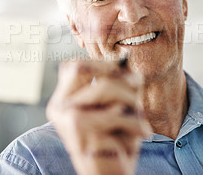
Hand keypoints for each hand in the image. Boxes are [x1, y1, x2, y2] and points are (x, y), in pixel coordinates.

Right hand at [46, 60, 150, 174]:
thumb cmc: (116, 141)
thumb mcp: (119, 106)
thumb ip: (120, 84)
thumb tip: (126, 61)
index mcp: (63, 100)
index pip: (74, 67)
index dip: (101, 63)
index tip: (126, 71)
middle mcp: (59, 107)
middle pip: (84, 69)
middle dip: (116, 75)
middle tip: (138, 83)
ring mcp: (66, 118)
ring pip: (103, 87)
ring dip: (132, 101)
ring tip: (141, 118)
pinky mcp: (79, 132)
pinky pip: (115, 114)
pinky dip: (135, 122)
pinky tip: (143, 132)